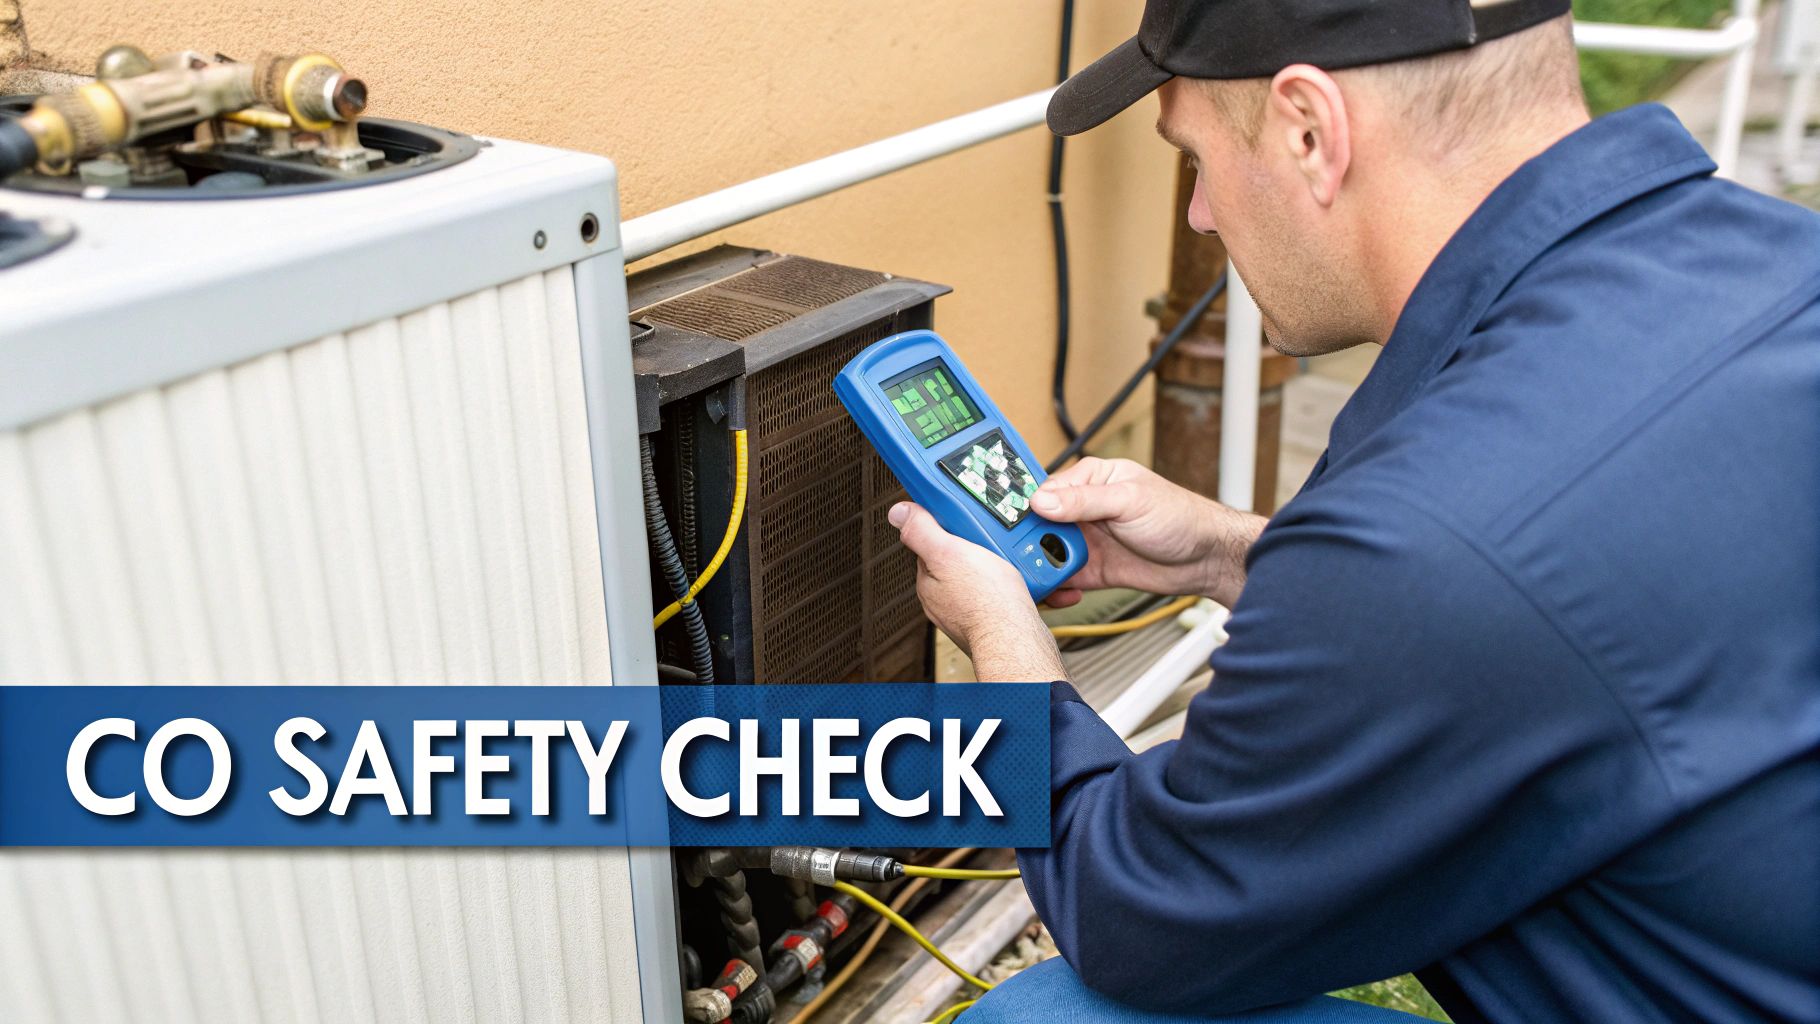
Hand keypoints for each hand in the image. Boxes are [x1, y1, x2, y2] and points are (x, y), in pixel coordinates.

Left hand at [888, 502, 1067, 682]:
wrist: (1018, 639)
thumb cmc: (986, 604)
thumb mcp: (948, 554)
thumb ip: (922, 532)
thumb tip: (899, 513)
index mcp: (928, 582)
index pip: (931, 544)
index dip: (947, 527)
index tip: (962, 518)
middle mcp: (944, 598)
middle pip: (957, 558)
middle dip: (975, 546)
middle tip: (991, 539)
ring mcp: (967, 610)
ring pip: (979, 574)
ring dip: (995, 562)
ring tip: (1007, 557)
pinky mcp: (991, 618)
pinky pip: (997, 592)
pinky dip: (1007, 583)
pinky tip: (1016, 579)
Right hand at [1029, 457, 1264, 608]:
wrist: (1206, 559)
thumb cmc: (1179, 517)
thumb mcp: (1130, 500)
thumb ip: (1084, 501)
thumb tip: (1043, 500)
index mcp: (1091, 479)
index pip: (1045, 489)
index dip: (1026, 507)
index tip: (1009, 523)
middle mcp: (1084, 509)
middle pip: (1039, 524)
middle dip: (1027, 541)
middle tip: (1019, 556)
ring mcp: (1087, 539)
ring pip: (1046, 552)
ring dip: (1039, 566)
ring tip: (1037, 577)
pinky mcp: (1092, 568)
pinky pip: (1062, 577)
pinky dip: (1055, 586)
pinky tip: (1060, 591)